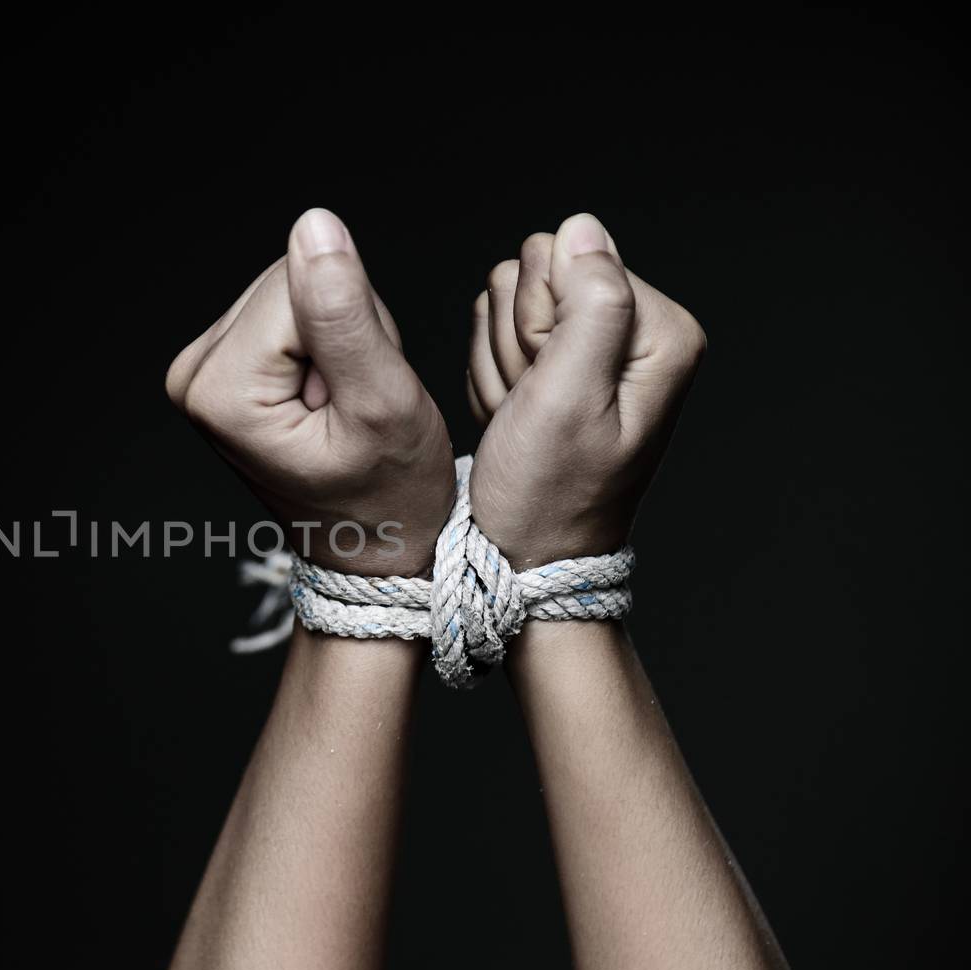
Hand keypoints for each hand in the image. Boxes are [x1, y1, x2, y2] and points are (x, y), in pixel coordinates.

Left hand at [166, 208, 453, 577]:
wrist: (373, 546)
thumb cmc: (387, 494)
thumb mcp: (382, 402)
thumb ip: (345, 314)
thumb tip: (314, 223)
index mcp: (218, 390)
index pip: (297, 282)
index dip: (353, 325)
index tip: (356, 397)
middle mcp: (193, 376)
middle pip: (287, 279)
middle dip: (342, 327)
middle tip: (355, 402)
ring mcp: (201, 373)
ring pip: (291, 288)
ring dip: (337, 336)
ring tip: (345, 405)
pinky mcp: (221, 367)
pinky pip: (285, 309)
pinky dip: (324, 345)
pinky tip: (330, 398)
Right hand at [466, 213, 706, 566]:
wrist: (522, 554)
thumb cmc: (547, 493)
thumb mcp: (569, 397)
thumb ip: (589, 304)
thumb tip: (582, 229)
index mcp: (662, 332)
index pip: (571, 258)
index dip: (537, 320)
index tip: (544, 387)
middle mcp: (636, 331)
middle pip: (538, 272)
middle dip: (517, 340)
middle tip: (531, 406)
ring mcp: (595, 346)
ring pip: (508, 298)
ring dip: (500, 360)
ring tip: (523, 416)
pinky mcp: (559, 361)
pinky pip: (496, 328)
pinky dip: (492, 375)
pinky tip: (514, 415)